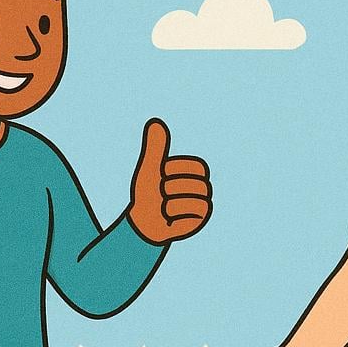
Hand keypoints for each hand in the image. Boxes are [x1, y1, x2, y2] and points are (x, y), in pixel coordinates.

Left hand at [128, 118, 211, 243]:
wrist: (144, 223)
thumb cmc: (147, 194)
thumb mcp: (150, 169)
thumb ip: (155, 148)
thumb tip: (155, 123)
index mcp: (193, 171)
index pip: (194, 166)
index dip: (174, 171)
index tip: (163, 177)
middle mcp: (202, 186)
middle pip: (193, 184)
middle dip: (171, 189)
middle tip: (163, 195)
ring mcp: (203, 203)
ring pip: (192, 200)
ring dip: (171, 205)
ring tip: (166, 209)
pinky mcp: (201, 220)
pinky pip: (193, 213)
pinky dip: (177, 217)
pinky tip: (172, 219)